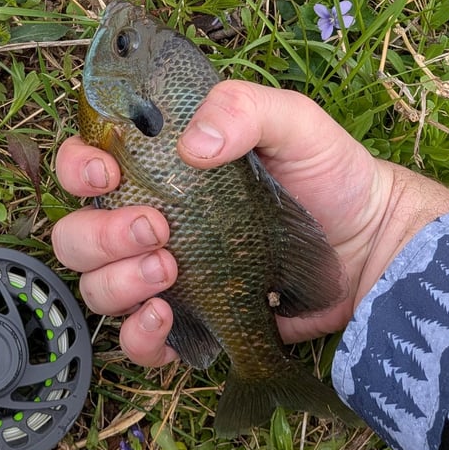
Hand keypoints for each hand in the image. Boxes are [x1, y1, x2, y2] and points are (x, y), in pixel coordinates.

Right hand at [52, 80, 448, 366]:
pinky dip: (138, 333)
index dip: (77, 168)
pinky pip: (136, 341)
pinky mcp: (191, 323)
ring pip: (95, 287)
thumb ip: (244, 107)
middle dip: (100, 234)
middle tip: (157, 228)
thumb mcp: (294, 122)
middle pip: (76, 234)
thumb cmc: (329, 175)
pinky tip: (166, 314)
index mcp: (158, 167)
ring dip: (118, 280)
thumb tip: (193, 144)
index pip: (85, 163)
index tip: (107, 173)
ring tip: (171, 267)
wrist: (372, 247)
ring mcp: (165, 275)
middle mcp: (149, 220)